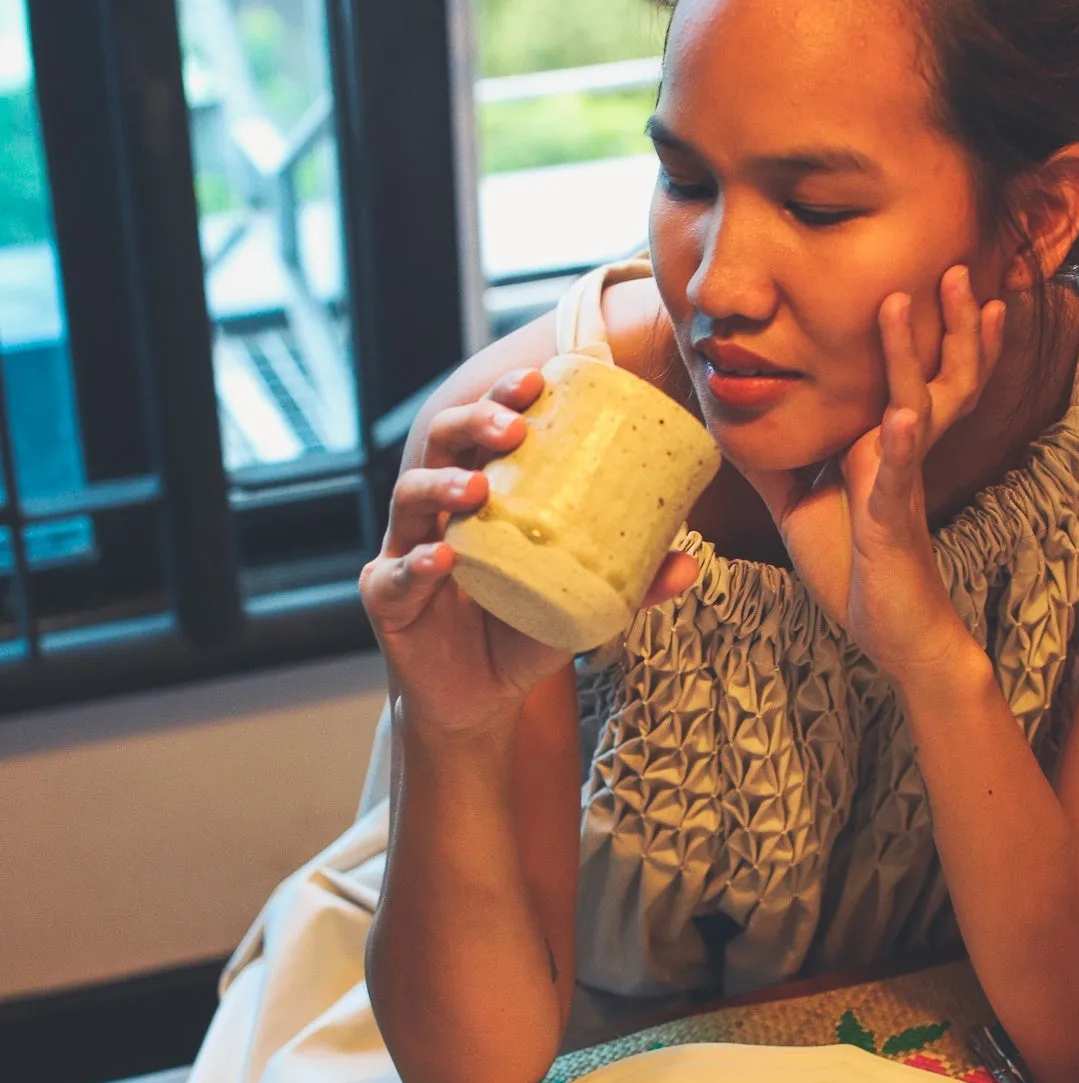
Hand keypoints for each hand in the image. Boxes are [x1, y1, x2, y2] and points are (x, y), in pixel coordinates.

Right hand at [363, 368, 698, 740]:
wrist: (479, 701)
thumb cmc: (523, 634)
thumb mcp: (581, 606)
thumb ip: (630, 584)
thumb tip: (689, 561)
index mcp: (482, 493)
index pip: (487, 429)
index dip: (505, 397)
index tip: (539, 381)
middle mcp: (439, 510)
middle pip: (443, 443)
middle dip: (475, 422)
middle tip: (515, 426)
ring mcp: (405, 548)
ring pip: (409, 496)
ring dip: (443, 484)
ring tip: (478, 487)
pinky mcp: (385, 597)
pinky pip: (395, 574)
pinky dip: (417, 564)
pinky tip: (441, 558)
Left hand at [745, 266, 1005, 683]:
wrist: (893, 633)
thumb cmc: (857, 569)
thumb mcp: (800, 502)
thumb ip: (773, 459)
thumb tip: (727, 420)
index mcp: (885, 445)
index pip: (912, 376)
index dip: (932, 331)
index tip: (934, 277)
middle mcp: (902, 455)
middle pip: (940, 377)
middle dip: (953, 323)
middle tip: (962, 267)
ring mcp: (901, 484)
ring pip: (920, 409)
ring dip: (912, 357)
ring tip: (910, 303)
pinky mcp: (893, 522)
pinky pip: (897, 478)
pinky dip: (899, 446)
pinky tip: (902, 416)